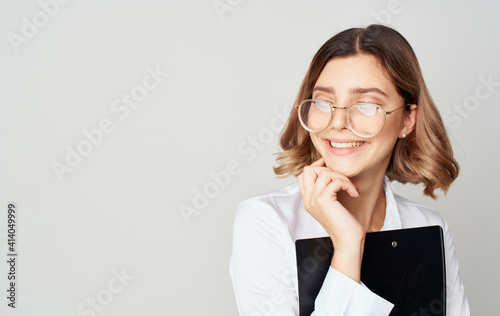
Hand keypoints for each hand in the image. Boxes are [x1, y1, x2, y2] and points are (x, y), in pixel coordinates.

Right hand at [297, 157, 365, 281]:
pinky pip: (335, 181)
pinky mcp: (323, 200)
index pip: (303, 175)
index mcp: (308, 200)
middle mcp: (308, 199)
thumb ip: (326, 191)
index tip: (330, 168)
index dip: (316, 167)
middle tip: (342, 179)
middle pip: (308, 170)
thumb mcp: (331, 205)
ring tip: (350, 188)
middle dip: (327, 169)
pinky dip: (347, 184)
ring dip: (341, 177)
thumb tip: (331, 173)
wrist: (347, 242)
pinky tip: (354, 193)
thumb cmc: (344, 225)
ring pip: (324, 173)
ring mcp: (314, 200)